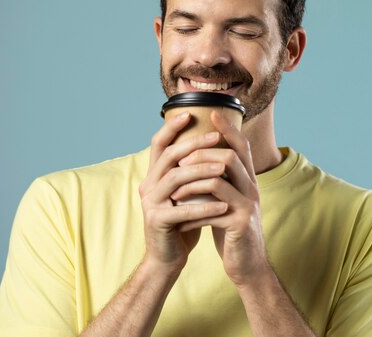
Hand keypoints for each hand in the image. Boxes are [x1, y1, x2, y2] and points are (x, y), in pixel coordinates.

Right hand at [138, 111, 228, 275]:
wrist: (167, 258)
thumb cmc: (181, 223)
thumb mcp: (187, 194)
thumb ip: (191, 173)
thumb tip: (212, 146)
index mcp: (154, 176)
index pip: (159, 145)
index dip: (172, 128)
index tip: (190, 113)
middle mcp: (148, 185)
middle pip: (169, 156)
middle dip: (193, 144)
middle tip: (216, 137)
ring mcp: (150, 203)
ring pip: (176, 179)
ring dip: (201, 171)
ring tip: (223, 168)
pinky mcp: (157, 221)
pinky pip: (182, 210)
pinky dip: (204, 207)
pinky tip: (224, 205)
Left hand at [170, 111, 270, 285]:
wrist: (247, 264)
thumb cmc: (231, 230)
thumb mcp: (226, 202)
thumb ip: (219, 181)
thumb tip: (197, 160)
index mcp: (248, 180)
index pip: (241, 146)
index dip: (227, 128)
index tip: (211, 114)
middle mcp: (252, 187)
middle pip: (230, 156)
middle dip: (201, 154)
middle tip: (179, 162)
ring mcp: (248, 205)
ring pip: (219, 179)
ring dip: (192, 181)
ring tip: (173, 189)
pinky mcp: (241, 223)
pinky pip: (213, 209)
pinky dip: (193, 211)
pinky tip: (180, 218)